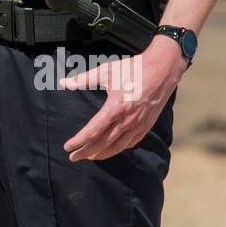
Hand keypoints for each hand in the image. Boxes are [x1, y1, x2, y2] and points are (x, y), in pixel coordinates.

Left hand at [58, 35, 186, 161]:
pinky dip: (119, 148)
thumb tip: (63, 82)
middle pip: (102, 143)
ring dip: (102, 154)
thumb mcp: (106, 72)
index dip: (78, 141)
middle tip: (73, 157)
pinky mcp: (146, 125)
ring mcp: (138, 125)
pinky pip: (131, 142)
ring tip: (90, 157)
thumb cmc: (132, 69)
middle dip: (86, 152)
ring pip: (117, 147)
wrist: (162, 70)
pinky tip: (112, 148)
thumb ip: (83, 79)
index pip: (92, 131)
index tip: (67, 147)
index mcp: (114, 108)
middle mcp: (126, 121)